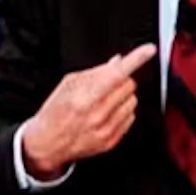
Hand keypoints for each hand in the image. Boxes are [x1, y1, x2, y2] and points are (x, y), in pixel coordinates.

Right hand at [20, 44, 154, 179]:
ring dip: (122, 98)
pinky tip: (106, 115)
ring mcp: (106, 129)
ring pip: (132, 101)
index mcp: (84, 98)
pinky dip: (122, 113)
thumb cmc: (54, 113)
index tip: (148, 50)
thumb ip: (95, 73)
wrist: (46, 144)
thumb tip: (117, 62)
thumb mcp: (67, 86)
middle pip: (128, 85)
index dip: (136, 59)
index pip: (117, 74)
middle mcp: (98, 114)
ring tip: (103, 103)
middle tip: (106, 85)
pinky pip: (130, 118)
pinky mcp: (111, 140)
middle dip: (120, 81)